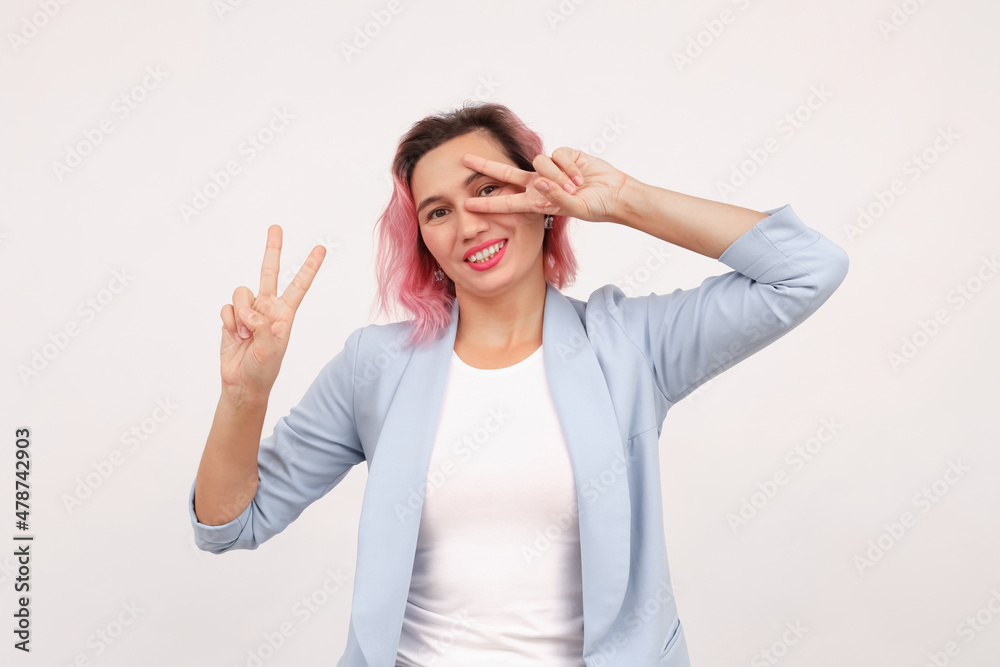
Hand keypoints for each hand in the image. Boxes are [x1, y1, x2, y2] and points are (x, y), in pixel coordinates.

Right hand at [219, 225, 325, 399]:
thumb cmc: (263, 370)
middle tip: (276, 227)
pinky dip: (228, 321)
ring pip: (241, 293)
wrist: (242, 383)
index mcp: (285, 313)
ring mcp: (248, 311)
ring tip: (245, 334)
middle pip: (269, 272)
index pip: (299, 285)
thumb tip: (250, 312)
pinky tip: (234, 335)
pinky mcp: (231, 317)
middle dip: (272, 249)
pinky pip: (226, 308)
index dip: (309, 266)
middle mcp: (267, 307)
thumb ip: (264, 326)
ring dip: (240, 314)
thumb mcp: (272, 350)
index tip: (321, 248)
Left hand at [461, 148, 632, 223]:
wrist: (615, 194)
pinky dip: (569, 169)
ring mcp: (551, 169)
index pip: (507, 202)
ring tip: (575, 188)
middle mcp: (540, 184)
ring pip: (539, 163)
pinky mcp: (564, 155)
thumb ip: (556, 197)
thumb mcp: (575, 208)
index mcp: (537, 201)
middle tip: (464, 159)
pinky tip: (581, 178)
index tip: (467, 204)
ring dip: (558, 177)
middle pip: (506, 173)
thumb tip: (538, 180)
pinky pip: (557, 156)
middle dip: (485, 166)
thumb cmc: (595, 207)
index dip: (488, 203)